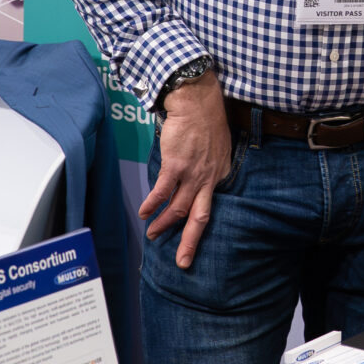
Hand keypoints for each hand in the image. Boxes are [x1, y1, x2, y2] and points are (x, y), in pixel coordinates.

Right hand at [139, 70, 233, 269]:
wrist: (197, 101)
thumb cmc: (205, 121)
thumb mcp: (217, 149)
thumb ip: (208, 167)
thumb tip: (195, 178)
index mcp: (218, 176)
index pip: (208, 207)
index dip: (198, 226)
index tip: (191, 241)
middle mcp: (208, 179)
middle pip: (199, 218)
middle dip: (190, 242)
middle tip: (183, 262)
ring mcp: (192, 173)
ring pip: (178, 208)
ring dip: (164, 224)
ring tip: (153, 235)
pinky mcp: (176, 165)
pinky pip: (162, 191)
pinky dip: (152, 205)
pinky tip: (145, 213)